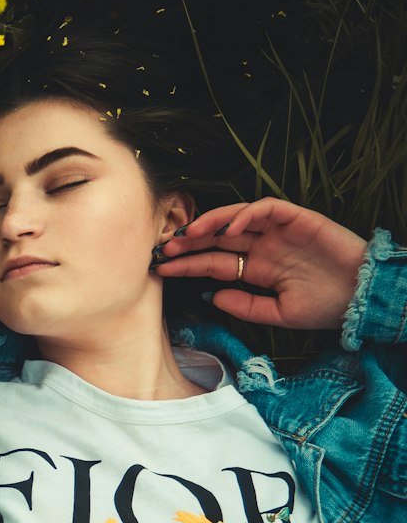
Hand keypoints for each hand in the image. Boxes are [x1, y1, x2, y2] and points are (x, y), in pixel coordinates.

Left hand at [153, 197, 366, 330]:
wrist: (361, 298)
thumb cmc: (325, 307)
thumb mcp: (278, 314)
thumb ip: (245, 305)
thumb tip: (211, 296)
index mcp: (257, 269)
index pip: (214, 263)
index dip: (188, 265)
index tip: (161, 270)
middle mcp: (264, 247)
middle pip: (218, 238)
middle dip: (191, 242)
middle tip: (165, 249)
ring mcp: (279, 231)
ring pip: (237, 217)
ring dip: (212, 223)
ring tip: (190, 234)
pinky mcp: (298, 218)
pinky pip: (268, 208)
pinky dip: (248, 213)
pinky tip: (231, 227)